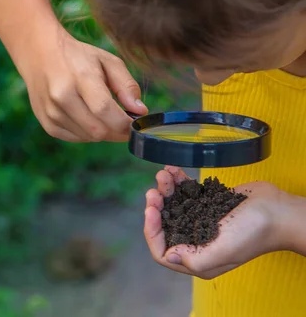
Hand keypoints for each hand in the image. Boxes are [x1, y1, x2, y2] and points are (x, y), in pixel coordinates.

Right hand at [14, 28, 147, 141]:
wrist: (39, 53)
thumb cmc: (78, 57)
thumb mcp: (107, 61)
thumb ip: (127, 85)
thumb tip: (140, 111)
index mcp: (80, 78)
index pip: (106, 111)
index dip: (125, 124)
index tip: (136, 123)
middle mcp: (62, 97)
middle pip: (98, 131)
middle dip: (117, 132)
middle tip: (124, 123)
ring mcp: (51, 112)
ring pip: (88, 137)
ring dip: (102, 132)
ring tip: (103, 114)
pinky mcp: (46, 123)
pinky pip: (75, 138)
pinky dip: (87, 132)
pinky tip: (87, 117)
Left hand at [144, 166, 287, 279]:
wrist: (278, 210)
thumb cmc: (254, 232)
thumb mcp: (224, 250)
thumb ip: (194, 259)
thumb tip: (169, 254)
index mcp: (198, 259)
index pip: (162, 251)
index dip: (152, 231)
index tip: (152, 210)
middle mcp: (196, 242)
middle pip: (164, 226)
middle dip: (156, 208)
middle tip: (154, 191)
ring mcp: (201, 221)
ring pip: (172, 206)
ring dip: (165, 190)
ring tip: (164, 175)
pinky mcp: (207, 203)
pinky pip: (185, 193)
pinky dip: (177, 181)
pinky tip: (172, 170)